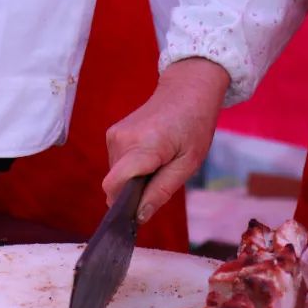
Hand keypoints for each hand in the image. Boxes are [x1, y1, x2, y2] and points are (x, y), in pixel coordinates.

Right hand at [103, 58, 228, 222]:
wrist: (187, 90)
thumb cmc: (194, 125)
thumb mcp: (188, 164)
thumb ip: (161, 191)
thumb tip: (139, 217)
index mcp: (142, 146)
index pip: (114, 185)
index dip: (123, 205)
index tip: (140, 209)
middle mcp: (121, 140)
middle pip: (116, 184)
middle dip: (134, 191)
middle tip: (162, 178)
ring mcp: (114, 136)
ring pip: (116, 175)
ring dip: (134, 179)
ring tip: (159, 163)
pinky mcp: (113, 134)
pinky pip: (117, 164)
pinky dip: (132, 168)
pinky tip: (151, 155)